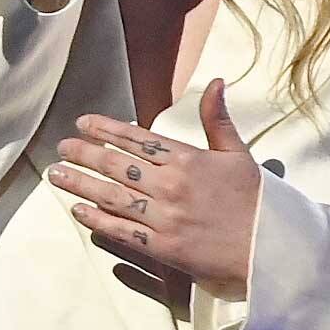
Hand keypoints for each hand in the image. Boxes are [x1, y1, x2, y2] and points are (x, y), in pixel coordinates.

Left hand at [48, 78, 259, 299]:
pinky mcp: (163, 247)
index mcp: (188, 159)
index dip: (107, 129)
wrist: (272, 248)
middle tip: (62, 147)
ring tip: (57, 174)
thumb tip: (215, 82)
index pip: (138, 138)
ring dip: (81, 183)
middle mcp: (171, 185)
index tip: (83, 123)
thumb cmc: (257, 200)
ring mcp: (165, 217)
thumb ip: (218, 119)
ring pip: (112, 195)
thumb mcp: (239, 153)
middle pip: (117, 164)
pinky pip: (122, 230)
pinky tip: (78, 210)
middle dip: (85, 153)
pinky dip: (97, 219)